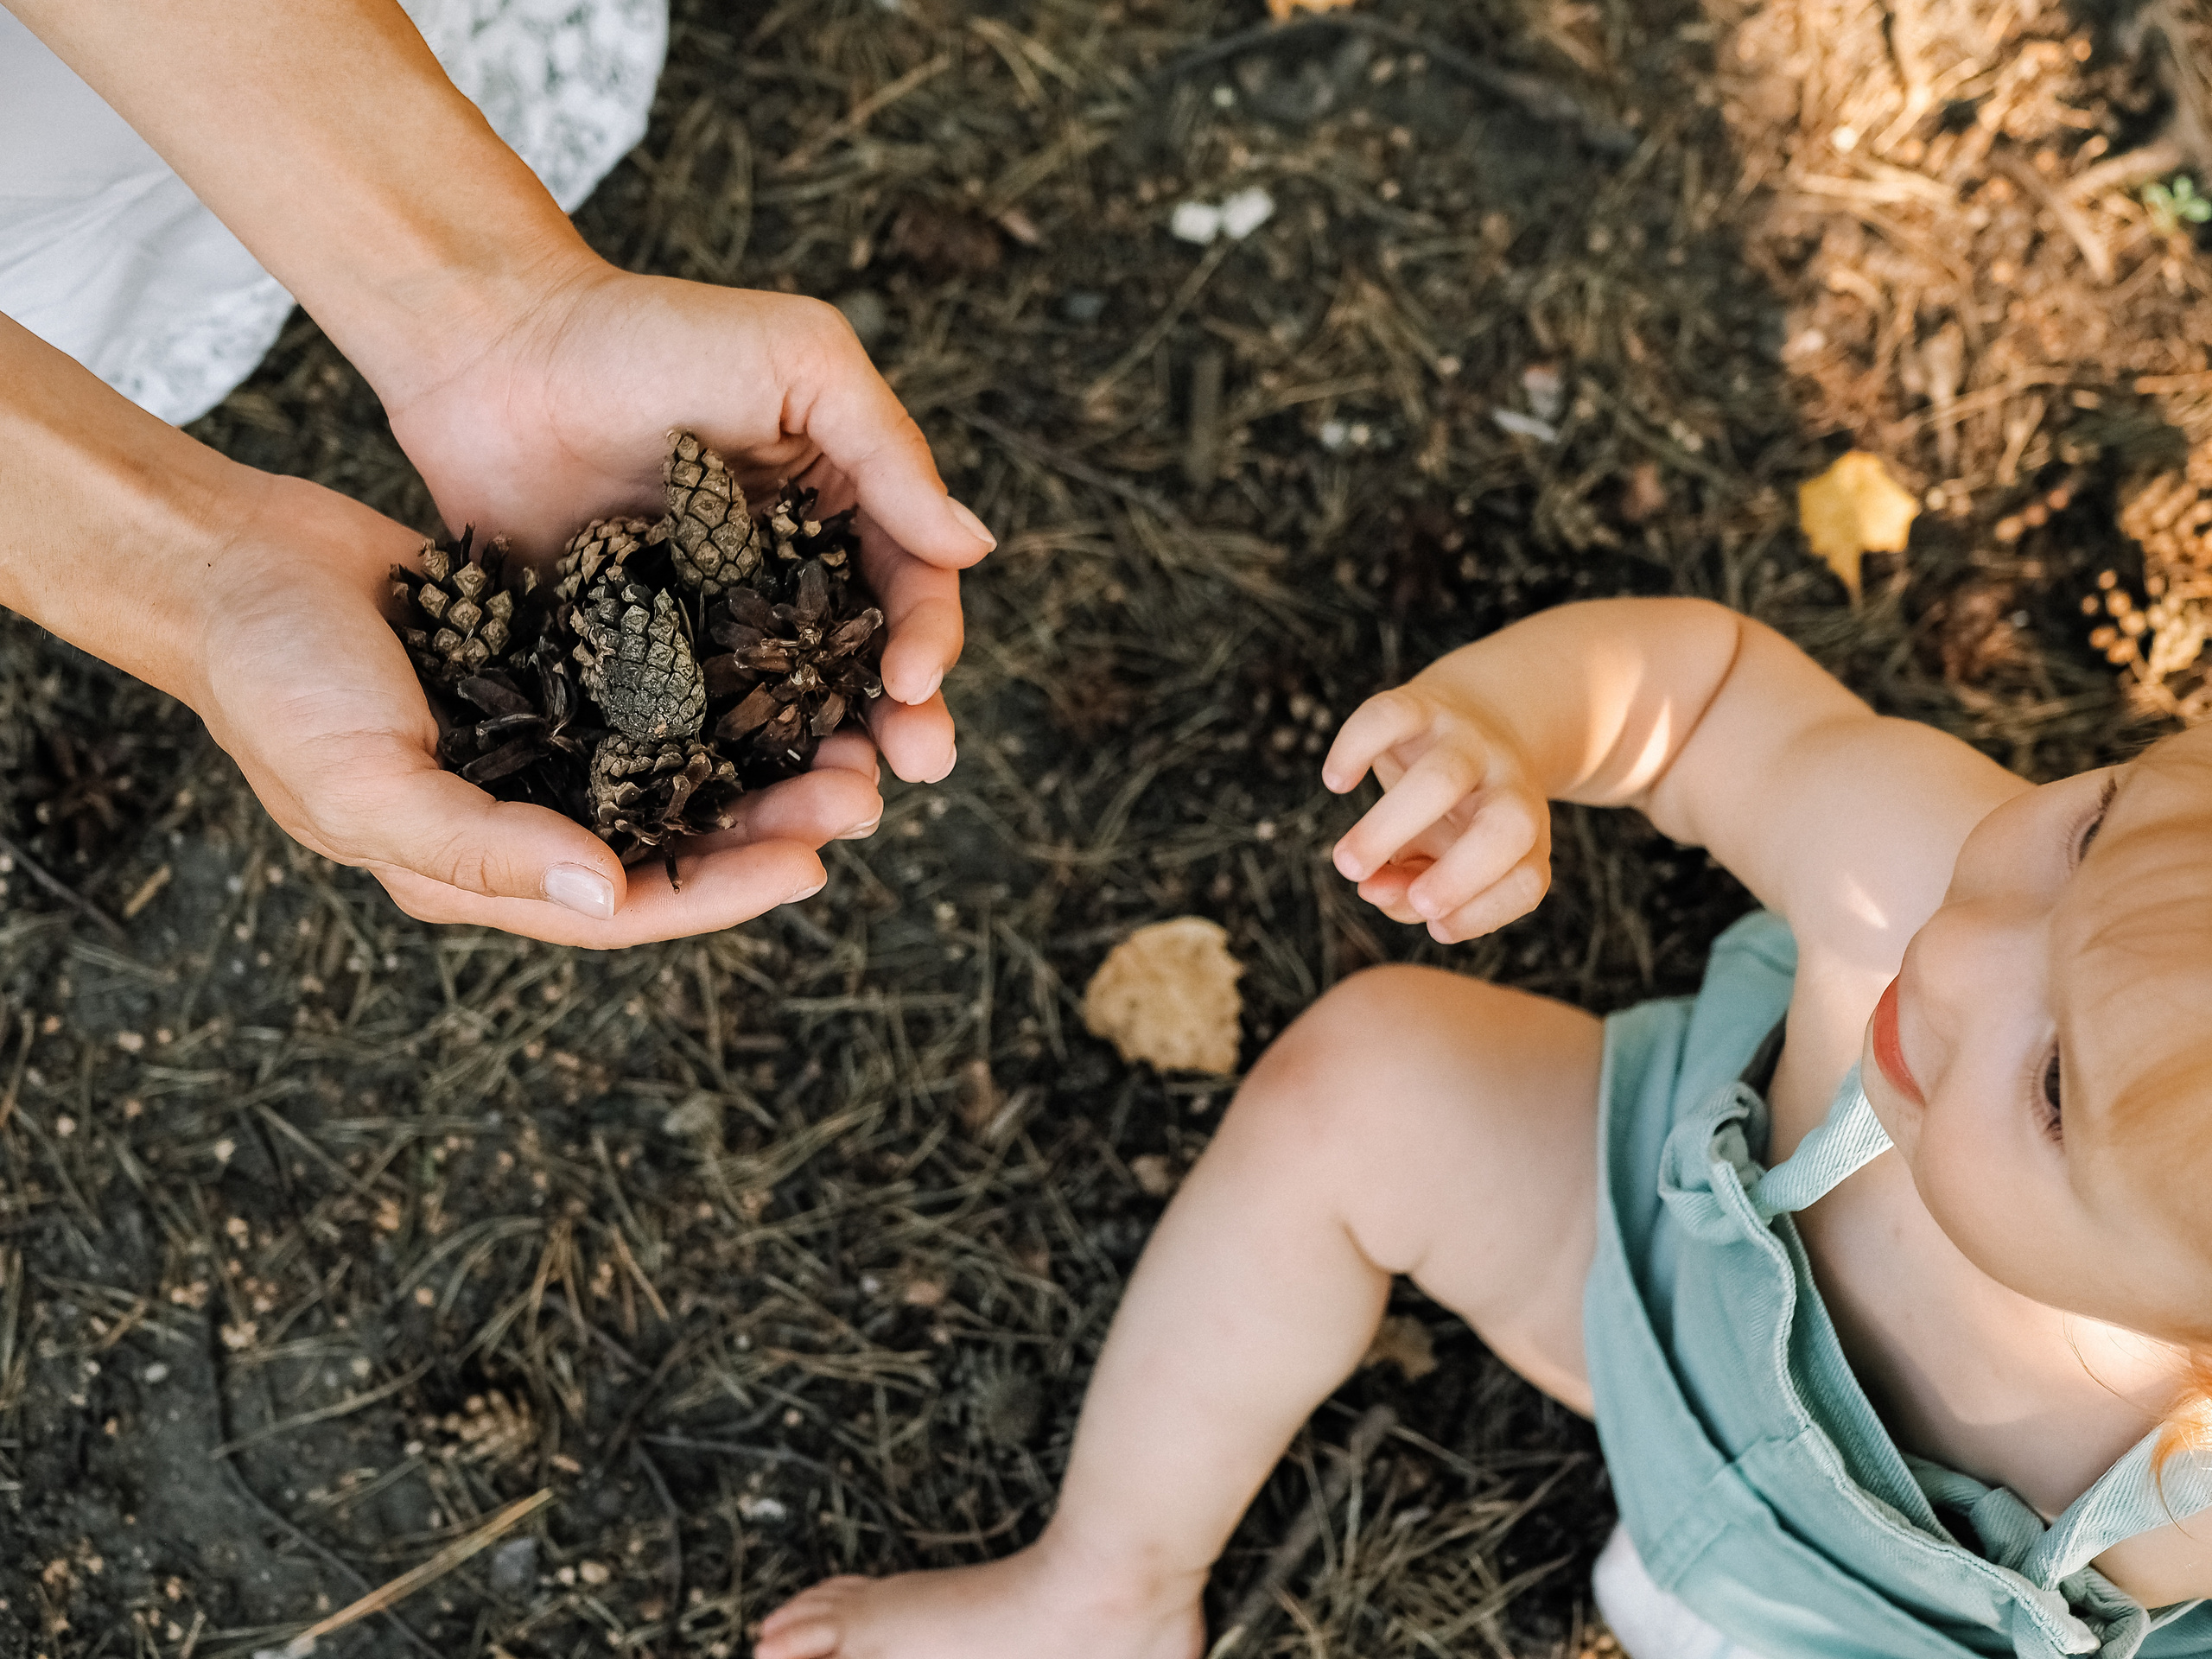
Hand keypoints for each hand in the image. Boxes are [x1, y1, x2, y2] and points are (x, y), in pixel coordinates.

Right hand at [194, 473, 881, 943]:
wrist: (227, 561)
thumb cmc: (274, 681)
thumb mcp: (361, 781)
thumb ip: (483, 848)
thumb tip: (611, 893)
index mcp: (480, 873)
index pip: (631, 908)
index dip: (724, 890)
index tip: (812, 863)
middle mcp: (525, 816)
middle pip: (675, 842)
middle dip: (770, 824)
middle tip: (860, 790)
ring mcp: (541, 742)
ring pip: (679, 769)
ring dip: (760, 757)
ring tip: (843, 731)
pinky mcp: (552, 667)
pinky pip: (654, 693)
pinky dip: (716, 689)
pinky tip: (780, 662)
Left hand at [379, 262, 992, 788]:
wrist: (490, 350)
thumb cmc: (652, 333)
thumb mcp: (800, 360)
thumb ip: (888, 453)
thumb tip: (976, 547)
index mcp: (840, 513)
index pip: (910, 589)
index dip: (927, 641)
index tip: (916, 684)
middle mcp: (783, 582)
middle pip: (859, 670)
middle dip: (899, 723)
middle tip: (914, 767)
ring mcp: (708, 631)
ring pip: (783, 716)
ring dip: (823, 765)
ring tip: (842, 805)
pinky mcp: (632, 665)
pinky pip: (686, 730)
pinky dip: (718, 772)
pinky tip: (737, 807)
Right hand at [1322, 680, 1552, 942]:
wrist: (1489, 708)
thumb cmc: (1460, 810)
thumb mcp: (1448, 857)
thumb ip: (1411, 890)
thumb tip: (1370, 887)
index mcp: (1524, 832)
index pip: (1525, 880)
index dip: (1483, 911)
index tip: (1435, 925)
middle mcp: (1508, 785)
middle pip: (1505, 829)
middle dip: (1456, 876)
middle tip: (1391, 899)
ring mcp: (1468, 741)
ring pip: (1442, 779)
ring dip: (1388, 828)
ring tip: (1345, 865)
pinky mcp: (1423, 703)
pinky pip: (1390, 717)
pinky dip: (1356, 748)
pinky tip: (1337, 782)